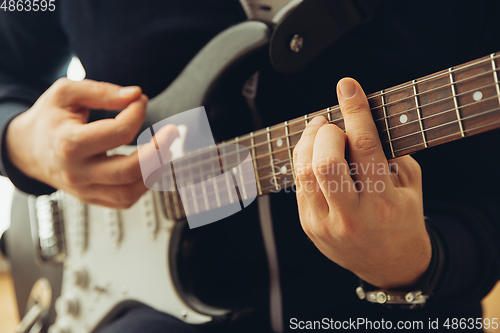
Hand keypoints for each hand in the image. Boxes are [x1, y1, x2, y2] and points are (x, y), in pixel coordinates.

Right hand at [6, 78, 178, 208]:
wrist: (28, 148)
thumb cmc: (50, 118)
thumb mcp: (66, 93)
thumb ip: (101, 91)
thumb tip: (135, 95)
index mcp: (68, 144)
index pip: (117, 133)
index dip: (137, 113)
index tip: (140, 100)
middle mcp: (76, 173)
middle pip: (128, 171)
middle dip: (158, 151)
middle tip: (172, 132)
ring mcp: (84, 190)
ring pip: (129, 192)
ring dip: (155, 171)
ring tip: (165, 150)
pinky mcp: (92, 198)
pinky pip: (124, 200)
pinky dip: (144, 185)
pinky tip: (151, 165)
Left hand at [293, 78, 430, 288]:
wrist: (389, 265)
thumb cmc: (402, 217)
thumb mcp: (410, 184)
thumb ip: (390, 152)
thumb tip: (361, 116)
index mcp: (384, 203)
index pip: (365, 147)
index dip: (355, 111)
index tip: (347, 86)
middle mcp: (352, 216)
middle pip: (325, 162)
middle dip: (325, 132)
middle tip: (332, 124)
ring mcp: (325, 223)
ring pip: (303, 172)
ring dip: (308, 142)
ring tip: (320, 131)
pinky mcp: (308, 225)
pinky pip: (298, 183)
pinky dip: (304, 160)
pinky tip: (314, 153)